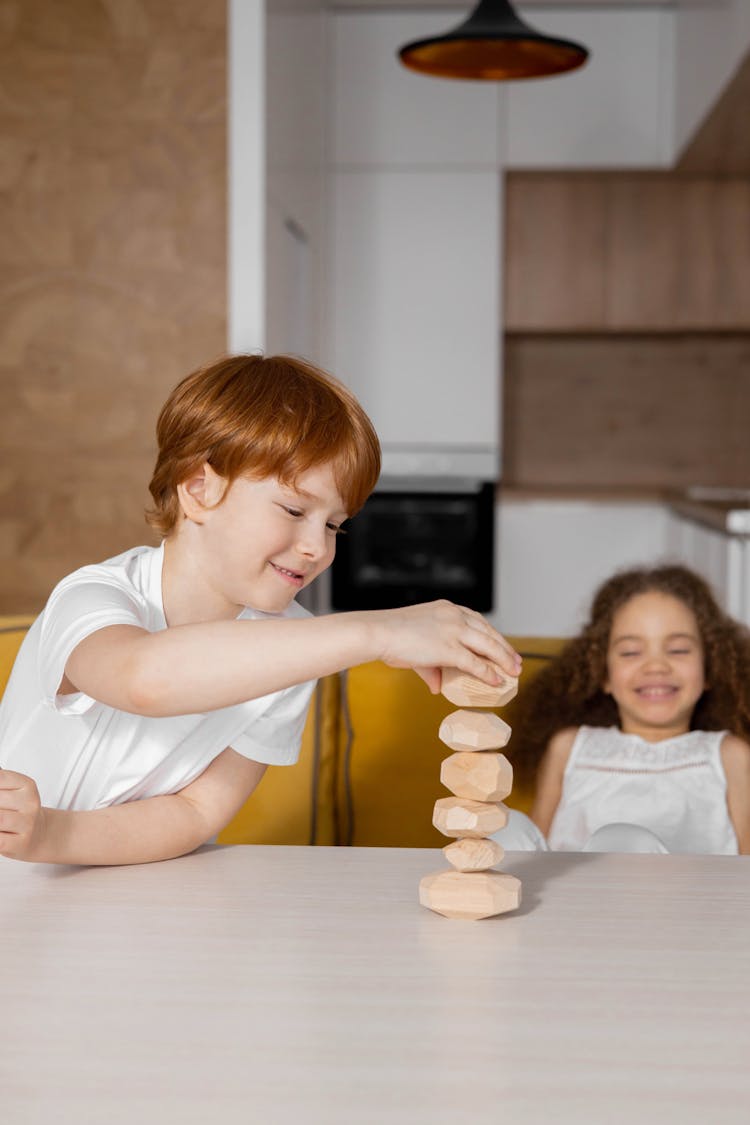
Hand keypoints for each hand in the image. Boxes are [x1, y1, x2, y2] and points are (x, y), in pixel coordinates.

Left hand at [0, 769, 45, 860]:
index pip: (1, 778)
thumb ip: (2, 785)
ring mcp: (27, 824)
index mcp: (27, 786)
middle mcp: (30, 803)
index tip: (1, 797)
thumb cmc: (20, 813)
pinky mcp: (21, 843)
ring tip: (1, 822)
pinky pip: (0, 840)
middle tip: (2, 808)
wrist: (40, 835)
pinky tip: (0, 832)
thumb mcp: (13, 792)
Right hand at [371, 600, 521, 693]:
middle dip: (505, 648)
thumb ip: (431, 668)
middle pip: (489, 632)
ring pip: (488, 646)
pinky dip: (488, 672)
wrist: (379, 632)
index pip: (478, 621)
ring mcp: (454, 631)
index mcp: (448, 609)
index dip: (493, 635)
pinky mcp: (449, 648)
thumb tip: (438, 687)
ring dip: (504, 659)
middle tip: (516, 662)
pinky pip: (475, 662)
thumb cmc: (391, 637)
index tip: (502, 646)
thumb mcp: (416, 647)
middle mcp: (455, 616)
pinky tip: (496, 680)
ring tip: (514, 672)